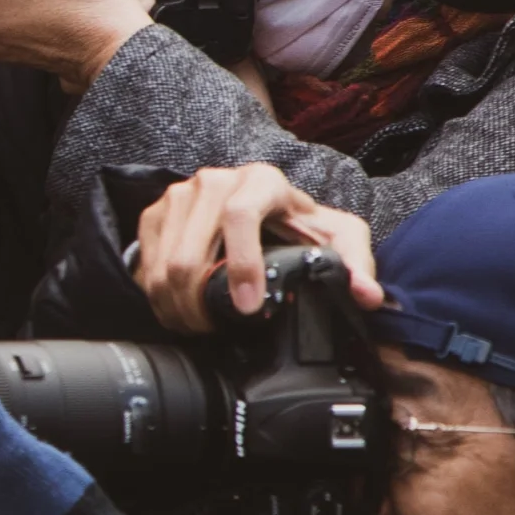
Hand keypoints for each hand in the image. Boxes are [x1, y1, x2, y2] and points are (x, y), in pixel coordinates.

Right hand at [131, 164, 384, 335]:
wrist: (264, 209)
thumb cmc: (301, 227)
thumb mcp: (338, 240)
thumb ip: (356, 266)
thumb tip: (368, 296)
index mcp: (263, 181)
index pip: (240, 216)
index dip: (241, 265)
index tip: (248, 309)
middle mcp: (216, 181)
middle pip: (191, 252)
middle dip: (199, 306)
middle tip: (213, 333)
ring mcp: (181, 194)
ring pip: (164, 264)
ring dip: (176, 307)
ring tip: (196, 328)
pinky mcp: (157, 212)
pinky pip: (147, 263)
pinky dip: (158, 296)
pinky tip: (178, 311)